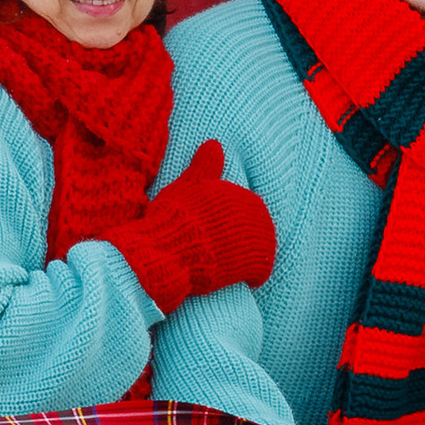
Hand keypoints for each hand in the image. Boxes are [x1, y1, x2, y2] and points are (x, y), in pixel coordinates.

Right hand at [111, 140, 278, 314]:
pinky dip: (257, 275)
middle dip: (249, 238)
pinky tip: (248, 280)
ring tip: (240, 265)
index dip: (238, 221)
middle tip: (233, 250)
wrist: (161, 253)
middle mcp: (248, 212)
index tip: (226, 231)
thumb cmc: (167, 220)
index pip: (250, 206)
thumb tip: (215, 144)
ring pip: (264, 247)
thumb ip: (204, 166)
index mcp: (235, 192)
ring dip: (255, 256)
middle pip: (259, 226)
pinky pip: (263, 269)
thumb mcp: (185, 186)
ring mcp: (251, 237)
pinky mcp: (251, 262)